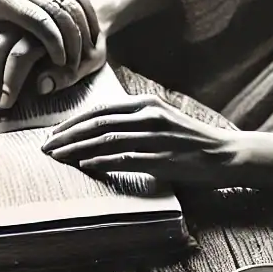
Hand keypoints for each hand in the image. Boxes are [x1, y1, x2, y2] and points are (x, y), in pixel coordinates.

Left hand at [0, 0, 99, 106]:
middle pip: (59, 9)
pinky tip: (93, 37)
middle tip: (77, 65)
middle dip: (72, 38)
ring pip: (71, 1)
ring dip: (83, 28)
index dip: (53, 41)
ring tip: (85, 55)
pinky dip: (88, 15)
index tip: (61, 63)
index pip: (38, 17)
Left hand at [41, 94, 243, 185]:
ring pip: (106, 140)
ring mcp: (155, 137)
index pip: (100, 110)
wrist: (226, 154)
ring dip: (78, 149)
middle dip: (67, 136)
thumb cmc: (192, 140)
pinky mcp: (162, 158)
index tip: (53, 133)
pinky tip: (85, 166)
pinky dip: (102, 162)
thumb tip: (101, 131)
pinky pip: (126, 159)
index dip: (73, 122)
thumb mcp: (162, 120)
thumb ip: (135, 121)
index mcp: (146, 104)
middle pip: (97, 124)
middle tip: (46, 147)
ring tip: (57, 158)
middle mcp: (148, 116)